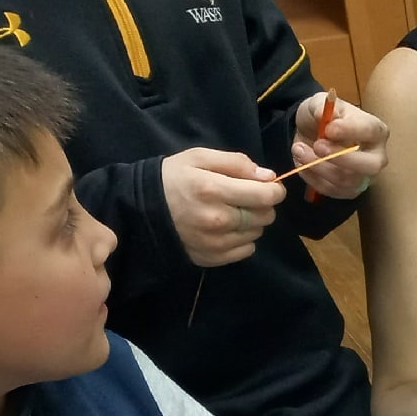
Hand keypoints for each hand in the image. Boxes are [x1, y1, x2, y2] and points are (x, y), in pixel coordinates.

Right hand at [162, 147, 283, 266]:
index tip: (271, 187)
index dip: (275, 190)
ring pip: (257, 233)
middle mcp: (217, 220)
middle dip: (262, 205)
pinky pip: (247, 250)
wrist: (142, 210)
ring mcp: (215, 242)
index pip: (265, 196)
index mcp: (213, 190)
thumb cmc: (173, 179)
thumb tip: (268, 177)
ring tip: (232, 212)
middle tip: (246, 198)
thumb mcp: (199, 157)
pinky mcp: (213, 258)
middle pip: (265, 216)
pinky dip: (243, 239)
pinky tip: (227, 229)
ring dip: (252, 222)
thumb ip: (236, 163)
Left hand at [291, 92, 388, 199]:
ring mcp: (365, 177)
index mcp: (376, 130)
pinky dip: (312, 178)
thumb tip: (323, 114)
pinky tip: (302, 163)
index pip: (370, 132)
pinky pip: (332, 190)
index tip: (328, 129)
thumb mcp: (319, 103)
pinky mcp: (349, 191)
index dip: (350, 131)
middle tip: (317, 146)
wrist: (312, 136)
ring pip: (346, 180)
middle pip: (370, 166)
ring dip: (317, 166)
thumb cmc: (323, 118)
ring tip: (299, 149)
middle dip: (340, 158)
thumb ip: (320, 105)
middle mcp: (377, 156)